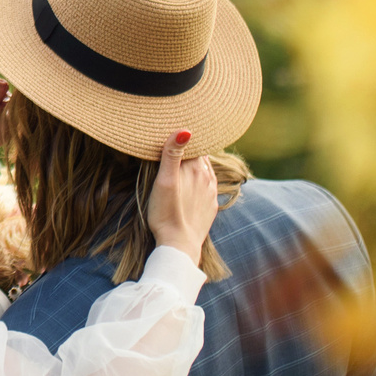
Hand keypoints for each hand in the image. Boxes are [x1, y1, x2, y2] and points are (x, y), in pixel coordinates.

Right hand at [146, 130, 216, 265]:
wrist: (179, 245)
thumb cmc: (166, 212)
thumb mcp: (164, 181)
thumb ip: (173, 153)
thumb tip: (185, 129)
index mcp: (196, 168)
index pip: (194, 143)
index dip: (185, 138)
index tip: (175, 131)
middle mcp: (208, 178)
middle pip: (202, 156)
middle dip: (192, 148)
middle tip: (180, 143)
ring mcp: (211, 193)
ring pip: (207, 171)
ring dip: (198, 164)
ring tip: (187, 159)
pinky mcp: (211, 207)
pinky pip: (209, 187)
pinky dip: (202, 180)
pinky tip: (194, 183)